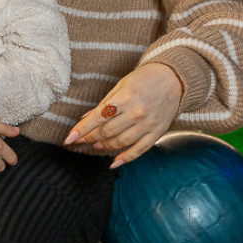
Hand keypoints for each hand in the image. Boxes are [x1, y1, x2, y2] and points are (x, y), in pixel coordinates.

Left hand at [63, 62, 184, 166]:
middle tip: (81, 140)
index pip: (97, 118)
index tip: (69, 139)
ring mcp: (147, 125)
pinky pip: (139, 150)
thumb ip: (104, 103)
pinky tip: (114, 162)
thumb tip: (85, 118)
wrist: (173, 79)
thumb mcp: (120, 86)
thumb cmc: (144, 79)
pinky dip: (125, 158)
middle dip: (90, 137)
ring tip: (95, 145)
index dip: (81, 130)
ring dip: (104, 146)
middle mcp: (135, 113)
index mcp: (124, 99)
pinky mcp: (157, 133)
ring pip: (120, 142)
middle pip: (106, 132)